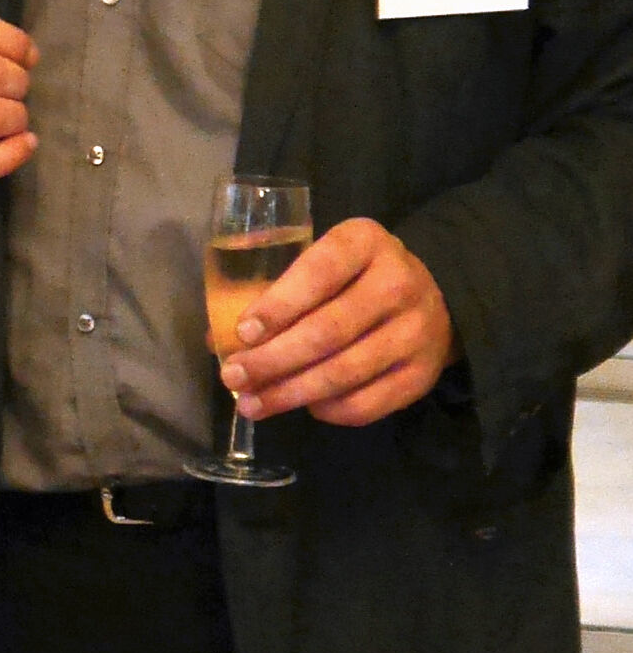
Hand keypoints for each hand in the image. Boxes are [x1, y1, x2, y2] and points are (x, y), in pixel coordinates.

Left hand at [223, 217, 456, 426]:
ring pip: (345, 371)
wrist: (434, 297)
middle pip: (327, 330)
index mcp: (364, 242)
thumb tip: (216, 339)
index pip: (319, 272)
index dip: (278, 305)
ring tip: (252, 403)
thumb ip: (274, 288)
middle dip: (273, 359)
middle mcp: (397, 283)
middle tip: (234, 377)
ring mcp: (415, 331)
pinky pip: (371, 402)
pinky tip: (303, 408)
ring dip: (292, 392)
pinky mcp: (423, 374)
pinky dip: (331, 410)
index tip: (242, 333)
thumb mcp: (323, 259)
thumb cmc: (354, 275)